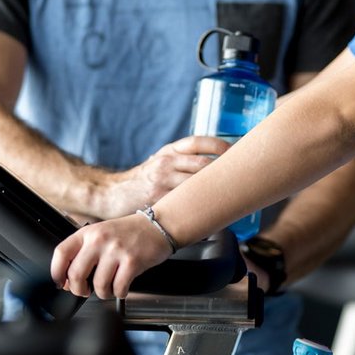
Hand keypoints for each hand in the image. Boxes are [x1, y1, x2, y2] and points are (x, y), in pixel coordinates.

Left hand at [51, 212, 174, 298]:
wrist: (157, 225)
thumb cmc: (129, 233)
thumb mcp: (101, 233)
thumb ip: (84, 252)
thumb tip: (69, 280)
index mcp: (88, 232)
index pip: (61, 253)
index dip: (56, 273)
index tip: (60, 283)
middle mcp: (99, 239)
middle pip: (76, 274)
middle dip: (79, 290)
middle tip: (85, 291)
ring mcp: (115, 250)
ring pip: (98, 285)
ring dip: (103, 293)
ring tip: (109, 287)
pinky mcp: (132, 261)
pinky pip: (118, 288)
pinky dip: (119, 293)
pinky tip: (122, 286)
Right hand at [91, 135, 231, 219]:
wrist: (112, 194)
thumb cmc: (141, 180)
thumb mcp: (160, 161)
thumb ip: (182, 160)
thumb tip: (217, 164)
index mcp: (169, 151)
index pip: (198, 142)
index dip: (219, 146)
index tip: (237, 151)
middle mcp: (166, 162)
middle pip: (203, 163)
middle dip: (224, 171)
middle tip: (242, 177)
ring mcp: (162, 180)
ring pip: (196, 183)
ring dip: (216, 190)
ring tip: (234, 195)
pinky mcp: (158, 199)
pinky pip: (184, 203)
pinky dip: (201, 207)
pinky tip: (213, 213)